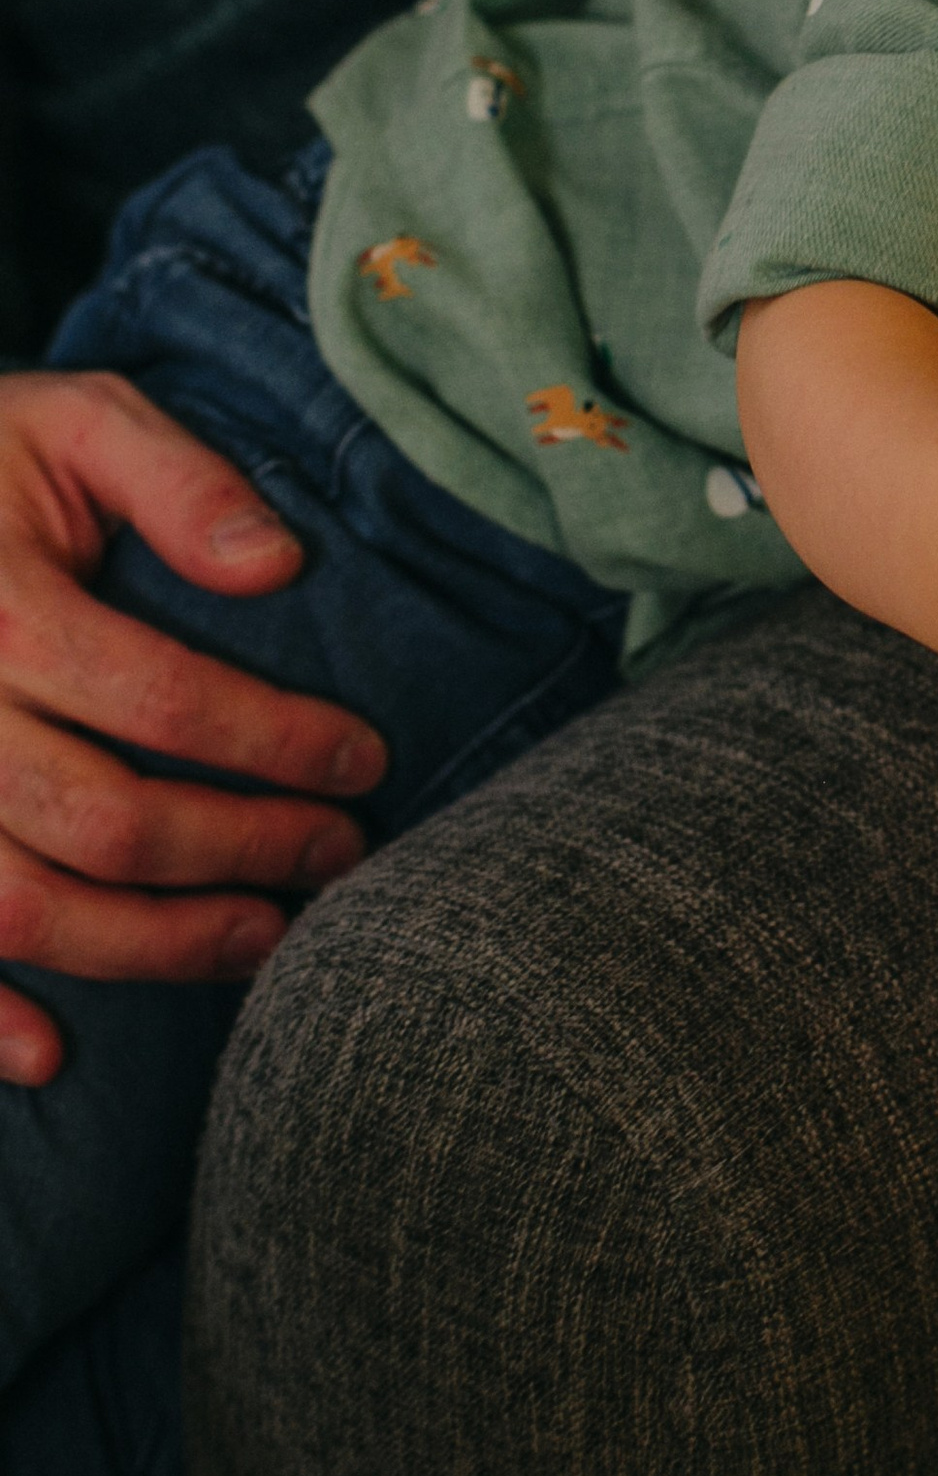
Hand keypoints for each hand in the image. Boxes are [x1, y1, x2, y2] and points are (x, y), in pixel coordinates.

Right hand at [0, 371, 386, 1084]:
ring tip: (263, 939)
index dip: (273, 742)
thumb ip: (175, 479)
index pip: (157, 697)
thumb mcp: (75, 420)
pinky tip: (54, 1055)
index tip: (365, 760)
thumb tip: (276, 566)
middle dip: (239, 852)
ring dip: (151, 946)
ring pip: (19, 908)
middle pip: (101, 820)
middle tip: (341, 856)